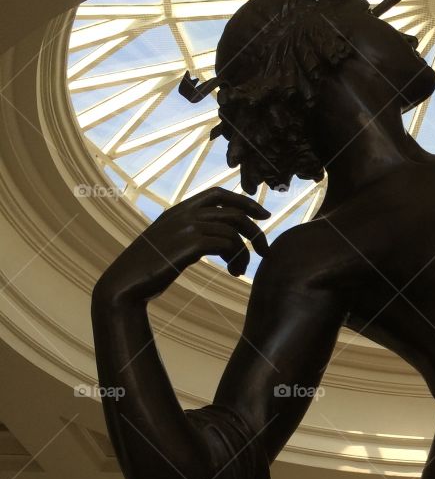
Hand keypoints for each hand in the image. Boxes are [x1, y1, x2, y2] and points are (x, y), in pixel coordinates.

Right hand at [95, 187, 270, 301]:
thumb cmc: (147, 270)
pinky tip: (234, 274)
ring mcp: (186, 227)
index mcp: (178, 210)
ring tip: (240, 271)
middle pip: (234, 212)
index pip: (218, 193)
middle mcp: (183, 214)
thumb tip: (216, 239)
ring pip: (234, 231)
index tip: (264, 215)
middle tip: (265, 251)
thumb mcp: (168, 244)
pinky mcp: (190, 244)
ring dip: (245, 252)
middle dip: (256, 230)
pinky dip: (237, 259)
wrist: (124, 285)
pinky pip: (228, 244)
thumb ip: (188, 234)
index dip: (245, 202)